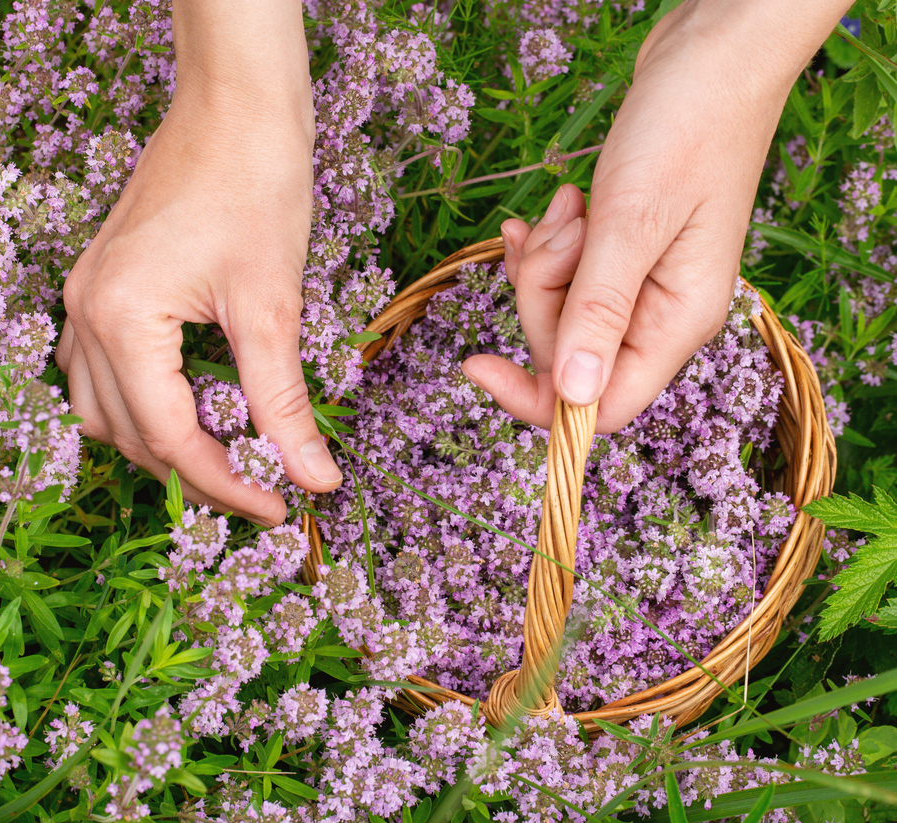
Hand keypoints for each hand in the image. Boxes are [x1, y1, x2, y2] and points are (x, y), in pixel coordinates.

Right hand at [56, 1, 341, 526]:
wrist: (234, 103)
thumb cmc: (256, 183)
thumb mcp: (273, 303)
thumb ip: (285, 402)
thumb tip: (313, 479)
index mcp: (121, 318)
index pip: (169, 437)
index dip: (226, 486)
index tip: (279, 508)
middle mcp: (84, 312)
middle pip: (128, 434)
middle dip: (194, 473)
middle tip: (260, 493)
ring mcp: (82, 296)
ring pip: (101, 411)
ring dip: (157, 446)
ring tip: (224, 463)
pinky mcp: (97, 284)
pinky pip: (98, 372)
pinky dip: (138, 406)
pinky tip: (187, 409)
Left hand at [463, 0, 852, 432]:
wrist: (711, 53)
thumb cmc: (687, 128)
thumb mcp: (630, 223)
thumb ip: (598, 312)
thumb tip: (572, 398)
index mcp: (678, 323)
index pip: (599, 405)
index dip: (534, 397)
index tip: (475, 362)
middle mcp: (663, 315)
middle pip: (566, 350)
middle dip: (540, 294)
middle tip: (558, 233)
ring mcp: (643, 283)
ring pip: (560, 307)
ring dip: (547, 257)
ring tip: (572, 204)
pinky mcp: (624, 252)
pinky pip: (566, 271)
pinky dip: (551, 241)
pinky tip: (557, 204)